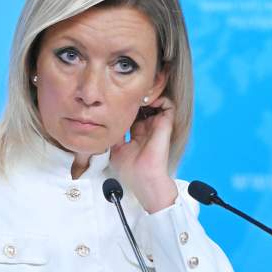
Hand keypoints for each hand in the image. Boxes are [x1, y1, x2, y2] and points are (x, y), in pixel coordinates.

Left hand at [110, 96, 178, 212]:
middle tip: (126, 92)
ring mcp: (157, 126)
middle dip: (136, 97)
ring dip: (147, 95)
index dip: (126, 105)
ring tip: (136, 93)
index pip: (133, 113)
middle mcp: (148, 128)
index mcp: (138, 134)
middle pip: (144, 105)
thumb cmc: (131, 171)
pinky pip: (167, 104)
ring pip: (156, 101)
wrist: (144, 179)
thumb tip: (104, 122)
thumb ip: (114, 135)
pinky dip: (158, 97)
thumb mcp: (115, 149)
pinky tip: (144, 99)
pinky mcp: (165, 124)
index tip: (115, 99)